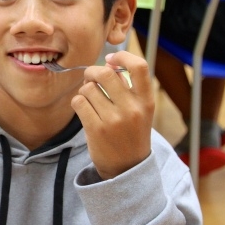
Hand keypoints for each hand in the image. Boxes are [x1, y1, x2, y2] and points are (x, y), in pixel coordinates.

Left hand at [71, 51, 153, 179]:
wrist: (126, 168)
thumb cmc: (130, 133)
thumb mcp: (140, 111)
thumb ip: (128, 88)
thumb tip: (108, 62)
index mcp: (147, 101)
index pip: (139, 66)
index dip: (122, 56)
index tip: (110, 59)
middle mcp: (132, 109)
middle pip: (105, 73)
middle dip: (92, 71)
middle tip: (90, 78)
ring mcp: (114, 120)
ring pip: (88, 88)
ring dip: (84, 90)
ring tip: (89, 99)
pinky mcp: (96, 129)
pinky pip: (78, 102)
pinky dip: (78, 102)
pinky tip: (84, 109)